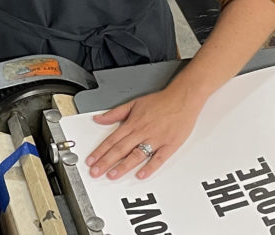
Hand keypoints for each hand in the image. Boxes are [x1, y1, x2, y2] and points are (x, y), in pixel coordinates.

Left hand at [84, 85, 203, 179]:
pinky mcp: (170, 145)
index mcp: (133, 123)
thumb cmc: (160, 101)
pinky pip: (158, 158)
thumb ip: (115, 113)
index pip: (112, 140)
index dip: (100, 151)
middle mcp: (142, 132)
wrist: (182, 98)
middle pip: (120, 149)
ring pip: (136, 155)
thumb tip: (99, 118)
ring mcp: (156, 139)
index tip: (91, 160)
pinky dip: (150, 167)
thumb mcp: (134, 103)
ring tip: (112, 175)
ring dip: (123, 167)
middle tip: (96, 172)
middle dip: (106, 162)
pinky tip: (141, 175)